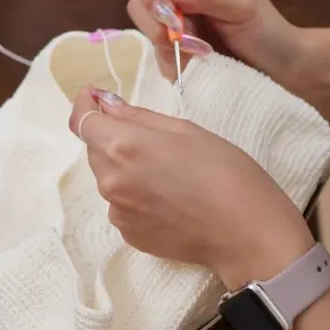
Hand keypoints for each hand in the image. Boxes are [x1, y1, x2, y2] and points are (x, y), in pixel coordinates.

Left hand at [69, 84, 314, 289]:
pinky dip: (135, 195)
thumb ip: (138, 117)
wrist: (247, 233)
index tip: (93, 96)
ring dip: (124, 168)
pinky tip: (168, 198)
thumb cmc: (226, 173)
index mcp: (123, 146)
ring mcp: (117, 210)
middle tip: (152, 140)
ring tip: (167, 173)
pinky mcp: (127, 233)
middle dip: (112, 137)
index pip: (82, 120)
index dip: (84, 104)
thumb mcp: (185, 130)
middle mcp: (110, 180)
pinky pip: (121, 204)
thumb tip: (106, 105)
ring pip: (108, 177)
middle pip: (95, 149)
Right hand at [128, 0, 304, 84]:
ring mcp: (173, 29)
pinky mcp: (174, 56)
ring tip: (202, 53)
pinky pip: (157, 59)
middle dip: (157, 23)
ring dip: (169, 46)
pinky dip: (173, 65)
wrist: (281, 70)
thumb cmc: (267, 31)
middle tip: (183, 38)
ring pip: (146, 33)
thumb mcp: (242, 5)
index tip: (164, 12)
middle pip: (139, 2)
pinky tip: (196, 66)